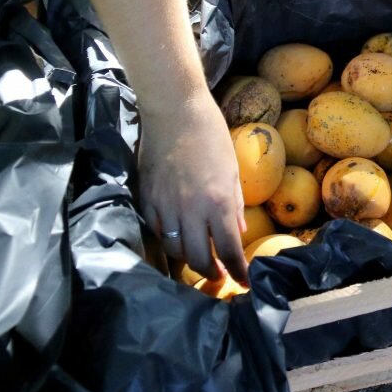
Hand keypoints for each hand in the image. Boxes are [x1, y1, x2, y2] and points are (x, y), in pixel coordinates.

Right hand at [138, 91, 248, 284]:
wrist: (174, 110)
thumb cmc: (210, 133)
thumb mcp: (233, 168)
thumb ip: (235, 203)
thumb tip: (238, 231)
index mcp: (217, 202)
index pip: (229, 250)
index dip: (238, 271)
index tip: (244, 281)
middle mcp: (190, 210)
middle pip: (198, 259)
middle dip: (211, 274)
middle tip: (220, 276)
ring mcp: (165, 206)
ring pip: (174, 249)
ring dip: (188, 260)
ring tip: (198, 260)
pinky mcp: (146, 199)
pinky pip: (156, 231)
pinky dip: (167, 240)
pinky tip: (176, 238)